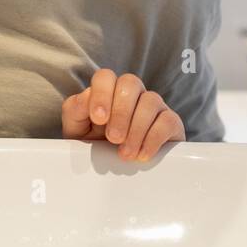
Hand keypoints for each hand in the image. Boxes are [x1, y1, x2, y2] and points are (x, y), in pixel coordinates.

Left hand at [61, 69, 185, 161]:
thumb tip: (85, 99)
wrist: (117, 170)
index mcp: (108, 90)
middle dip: (121, 112)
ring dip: (136, 129)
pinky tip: (142, 155)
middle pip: (130, 83)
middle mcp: (133, 93)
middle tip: (113, 138)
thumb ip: (75, 111)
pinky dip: (153, 139)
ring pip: (150, 100)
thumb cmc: (95, 145)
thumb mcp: (77, 130)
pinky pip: (167, 121)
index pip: (105, 76)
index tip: (98, 119)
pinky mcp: (171, 122)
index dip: (101, 94)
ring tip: (125, 153)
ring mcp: (154, 105)